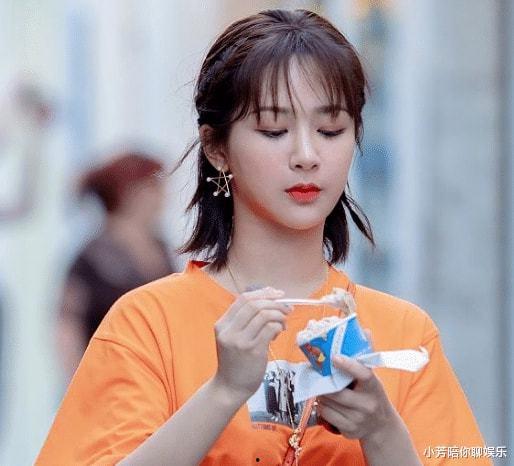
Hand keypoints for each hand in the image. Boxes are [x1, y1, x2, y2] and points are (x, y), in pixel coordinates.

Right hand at [212, 287, 290, 402]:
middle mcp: (229, 331)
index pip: (243, 299)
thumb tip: (270, 299)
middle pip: (254, 304)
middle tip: (287, 308)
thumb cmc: (235, 361)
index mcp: (222, 324)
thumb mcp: (233, 337)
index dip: (263, 293)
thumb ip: (245, 320)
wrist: (230, 387)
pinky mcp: (253, 351)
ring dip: (279, 315)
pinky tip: (279, 332)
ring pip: (264, 315)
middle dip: (275, 303)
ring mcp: (241, 341)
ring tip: (283, 323)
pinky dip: (279, 326)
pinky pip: (270, 328)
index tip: (277, 294)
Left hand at [317, 330, 397, 440]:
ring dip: (321, 394)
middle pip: (338, 392)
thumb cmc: (372, 394)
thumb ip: (366, 356)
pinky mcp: (349, 431)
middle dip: (325, 383)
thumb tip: (365, 330)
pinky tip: (326, 402)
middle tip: (318, 374)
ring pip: (329, 403)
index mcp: (374, 387)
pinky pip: (326, 415)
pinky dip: (322, 406)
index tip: (335, 356)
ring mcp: (358, 420)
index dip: (349, 365)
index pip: (363, 374)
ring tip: (322, 387)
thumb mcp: (373, 376)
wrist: (381, 426)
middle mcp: (367, 404)